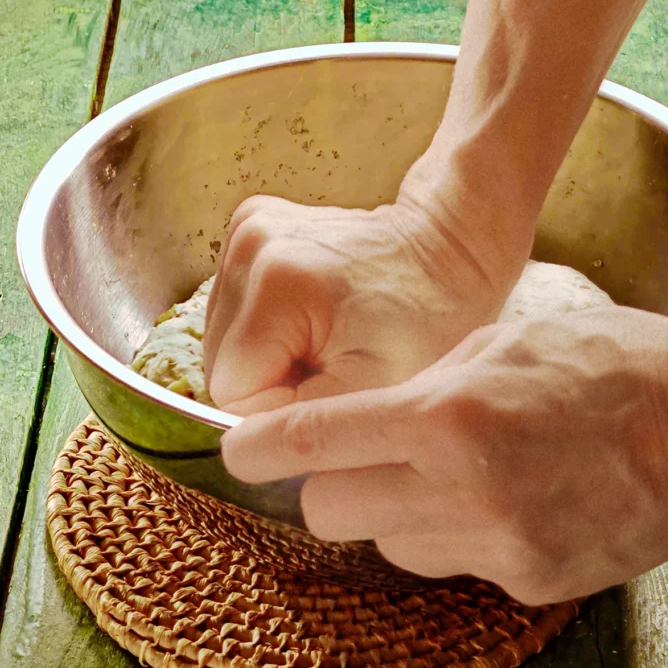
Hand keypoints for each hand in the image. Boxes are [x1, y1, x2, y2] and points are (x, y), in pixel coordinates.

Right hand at [204, 191, 525, 414]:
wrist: (446, 244)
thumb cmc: (427, 317)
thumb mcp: (378, 388)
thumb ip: (308, 426)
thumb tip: (251, 445)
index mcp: (276, 286)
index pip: (232, 393)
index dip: (281, 408)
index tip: (333, 388)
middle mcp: (248, 245)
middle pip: (221, 363)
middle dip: (273, 379)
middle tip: (333, 363)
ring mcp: (246, 227)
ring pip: (224, 336)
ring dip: (268, 353)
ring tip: (327, 336)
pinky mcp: (250, 222)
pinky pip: (234, 303)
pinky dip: (267, 321)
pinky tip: (312, 311)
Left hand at [220, 307, 667, 603]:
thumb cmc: (604, 364)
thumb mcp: (502, 343)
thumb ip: (425, 384)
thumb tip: (374, 417)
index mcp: (448, 415)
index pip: (320, 439)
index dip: (263, 446)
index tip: (236, 450)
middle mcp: (462, 488)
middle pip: (331, 509)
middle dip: (331, 481)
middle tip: (365, 454)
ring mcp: (497, 545)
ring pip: (386, 545)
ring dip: (391, 512)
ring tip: (449, 473)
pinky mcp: (529, 580)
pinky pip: (449, 565)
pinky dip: (449, 536)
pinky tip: (498, 500)